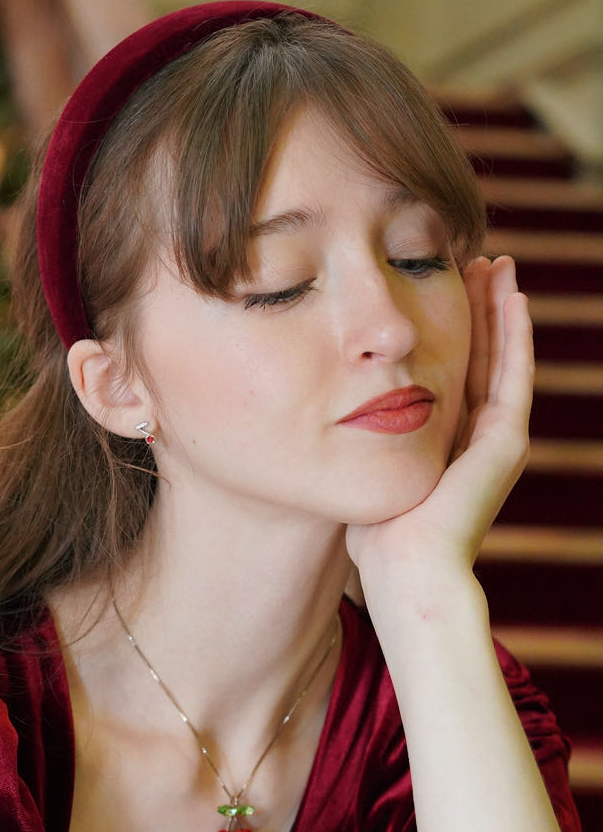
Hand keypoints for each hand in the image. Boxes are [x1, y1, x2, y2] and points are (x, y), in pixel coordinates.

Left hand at [346, 255, 532, 596]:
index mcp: (445, 442)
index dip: (450, 327)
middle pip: (481, 355)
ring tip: (498, 264)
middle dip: (479, 307)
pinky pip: (514, 376)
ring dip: (502, 309)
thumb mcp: (363, 471)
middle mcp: (475, 437)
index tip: (439, 282)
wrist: (405, 572)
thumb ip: (357, 439)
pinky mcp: (506, 443)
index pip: (452, 370)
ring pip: (502, 357)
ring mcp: (497, 440)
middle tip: (478, 258)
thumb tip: (316, 410)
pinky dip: (515, 336)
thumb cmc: (374, 537)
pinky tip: (512, 298)